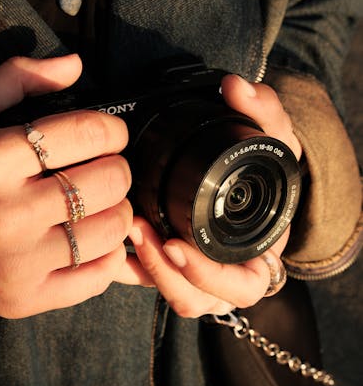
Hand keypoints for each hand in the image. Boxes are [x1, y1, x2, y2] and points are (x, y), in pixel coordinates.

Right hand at [0, 55, 131, 317]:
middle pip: (109, 181)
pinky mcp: (26, 298)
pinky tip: (89, 240)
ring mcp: (19, 262)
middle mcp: (8, 212)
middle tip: (101, 168)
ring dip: (117, 210)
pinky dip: (107, 256)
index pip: (89, 133)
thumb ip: (16, 78)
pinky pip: (97, 277)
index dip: (111, 129)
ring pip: (112, 229)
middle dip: (116, 167)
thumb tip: (74, 64)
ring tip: (96, 204)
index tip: (107, 134)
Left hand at [116, 75, 301, 317]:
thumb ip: (264, 111)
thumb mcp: (277, 140)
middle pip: (195, 299)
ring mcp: (197, 277)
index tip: (174, 244)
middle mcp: (228, 277)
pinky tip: (108, 241)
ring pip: (168, 294)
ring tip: (123, 229)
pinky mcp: (171, 268)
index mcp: (259, 259)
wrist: (252, 182)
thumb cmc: (266, 171)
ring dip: (143, 268)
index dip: (206, 273)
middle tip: (137, 231)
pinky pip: (148, 281)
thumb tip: (235, 87)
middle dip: (162, 272)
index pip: (241, 287)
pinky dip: (128, 266)